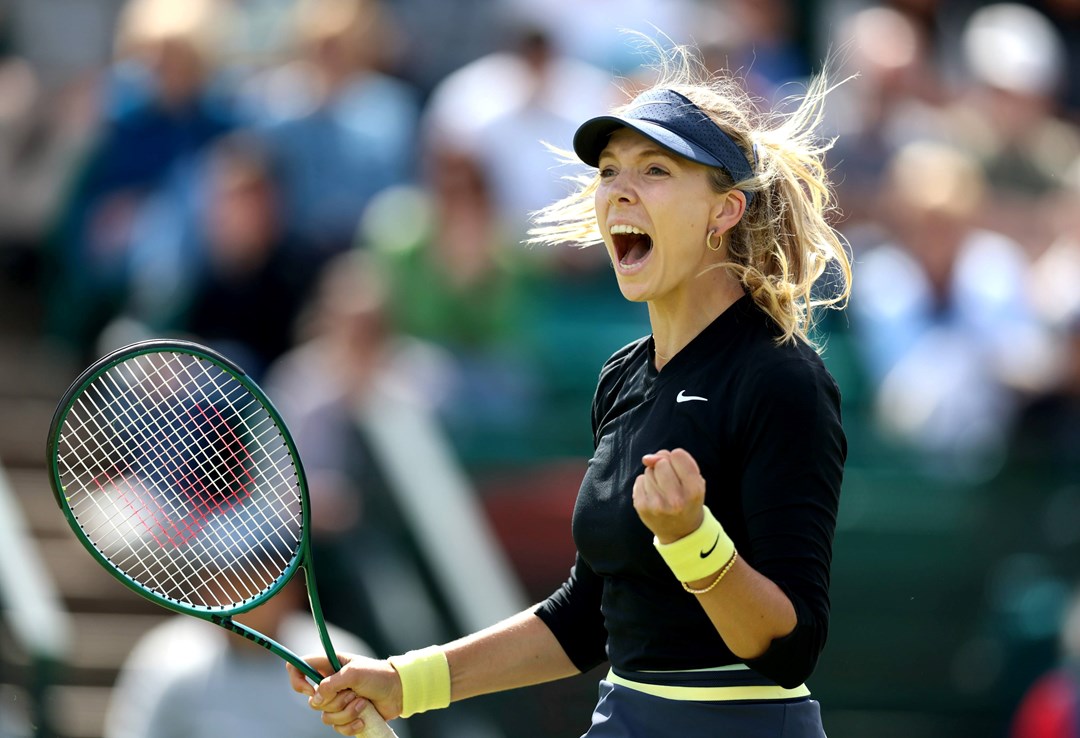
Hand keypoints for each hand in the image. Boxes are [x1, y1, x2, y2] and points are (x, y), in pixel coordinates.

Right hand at [286, 653, 401, 734]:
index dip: (298, 680)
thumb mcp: (354, 673)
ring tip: (363, 702)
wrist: (398, 692)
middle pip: (312, 701)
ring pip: (326, 717)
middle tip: (353, 692)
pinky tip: (363, 718)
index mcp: (328, 666)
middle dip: (335, 701)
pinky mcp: (346, 716)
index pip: (299, 667)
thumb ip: (331, 684)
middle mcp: (329, 684)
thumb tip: (314, 699)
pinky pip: (337, 728)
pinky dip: (351, 725)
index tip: (310, 689)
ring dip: (347, 712)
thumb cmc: (378, 675)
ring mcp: (337, 701)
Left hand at [632, 448, 705, 543]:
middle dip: (664, 466)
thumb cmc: (688, 500)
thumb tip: (647, 458)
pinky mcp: (642, 507)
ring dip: (654, 476)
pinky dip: (645, 484)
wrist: (680, 533)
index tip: (680, 469)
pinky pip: (639, 480)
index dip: (677, 458)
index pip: (678, 455)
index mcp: (694, 491)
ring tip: (663, 490)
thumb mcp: (695, 482)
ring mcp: (657, 504)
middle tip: (670, 481)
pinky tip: (654, 495)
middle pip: (661, 462)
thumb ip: (677, 462)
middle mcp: (676, 499)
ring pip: (649, 471)